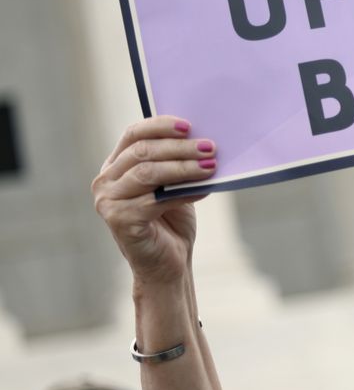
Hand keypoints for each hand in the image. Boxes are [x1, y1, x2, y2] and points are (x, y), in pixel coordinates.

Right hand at [92, 116, 212, 285]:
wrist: (168, 264)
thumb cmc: (172, 223)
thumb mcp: (173, 187)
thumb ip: (175, 164)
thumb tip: (202, 141)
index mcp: (115, 166)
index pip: (133, 135)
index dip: (160, 126)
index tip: (189, 125)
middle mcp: (105, 181)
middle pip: (142, 151)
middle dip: (180, 147)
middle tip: (210, 147)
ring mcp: (108, 201)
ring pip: (148, 173)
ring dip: (184, 167)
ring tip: (211, 165)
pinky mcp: (119, 220)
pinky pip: (155, 199)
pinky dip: (182, 192)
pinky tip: (203, 190)